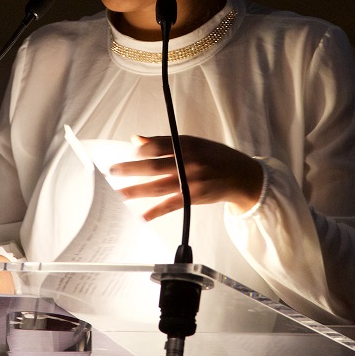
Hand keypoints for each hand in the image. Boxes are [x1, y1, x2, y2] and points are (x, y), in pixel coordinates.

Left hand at [108, 135, 263, 220]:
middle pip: (154, 166)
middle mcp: (189, 162)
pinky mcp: (194, 198)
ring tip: (119, 194)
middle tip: (113, 171)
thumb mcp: (193, 143)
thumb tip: (137, 140)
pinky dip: (155, 211)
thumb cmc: (215, 157)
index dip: (141, 150)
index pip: (158, 145)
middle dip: (130, 169)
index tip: (128, 153)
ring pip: (158, 186)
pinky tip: (141, 215)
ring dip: (136, 190)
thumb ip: (165, 142)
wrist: (241, 176)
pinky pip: (170, 205)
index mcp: (188, 145)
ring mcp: (191, 182)